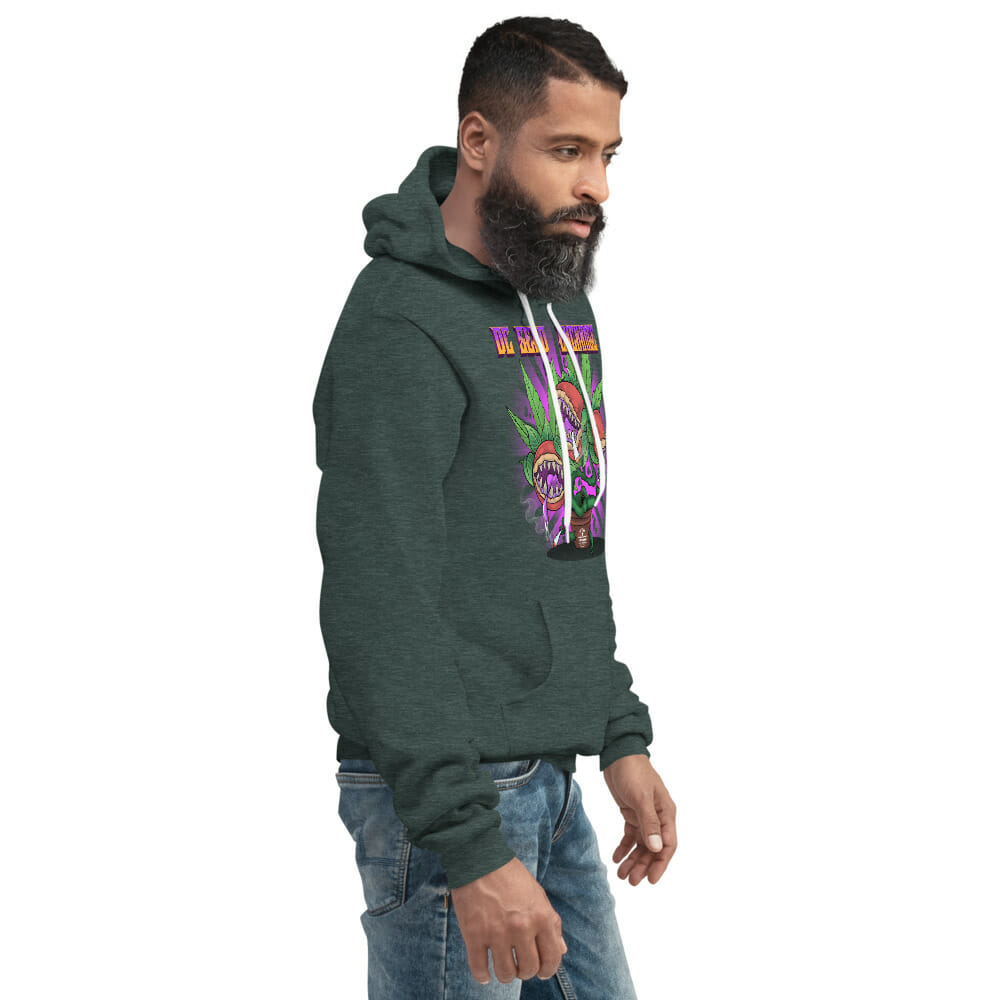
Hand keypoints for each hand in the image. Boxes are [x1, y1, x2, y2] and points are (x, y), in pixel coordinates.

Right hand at [449, 856, 567, 985]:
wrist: (479, 858)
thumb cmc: (510, 875)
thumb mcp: (538, 894)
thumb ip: (551, 923)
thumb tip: (562, 949)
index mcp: (541, 917)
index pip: (552, 958)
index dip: (548, 970)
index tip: (542, 971)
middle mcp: (521, 927)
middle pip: (529, 969)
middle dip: (525, 971)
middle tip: (519, 965)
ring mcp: (497, 933)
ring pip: (505, 973)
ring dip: (506, 975)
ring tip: (503, 967)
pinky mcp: (474, 934)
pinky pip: (479, 968)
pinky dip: (482, 975)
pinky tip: (484, 972)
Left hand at [602, 754, 676, 884]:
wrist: (618, 754)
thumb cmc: (634, 772)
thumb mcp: (641, 797)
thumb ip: (649, 822)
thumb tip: (657, 848)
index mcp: (666, 813)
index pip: (668, 845)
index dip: (661, 864)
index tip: (651, 880)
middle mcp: (658, 817)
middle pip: (653, 849)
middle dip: (643, 866)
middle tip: (630, 881)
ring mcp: (645, 816)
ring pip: (641, 845)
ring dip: (633, 860)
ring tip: (621, 874)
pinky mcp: (631, 813)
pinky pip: (630, 835)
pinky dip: (624, 847)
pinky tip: (616, 857)